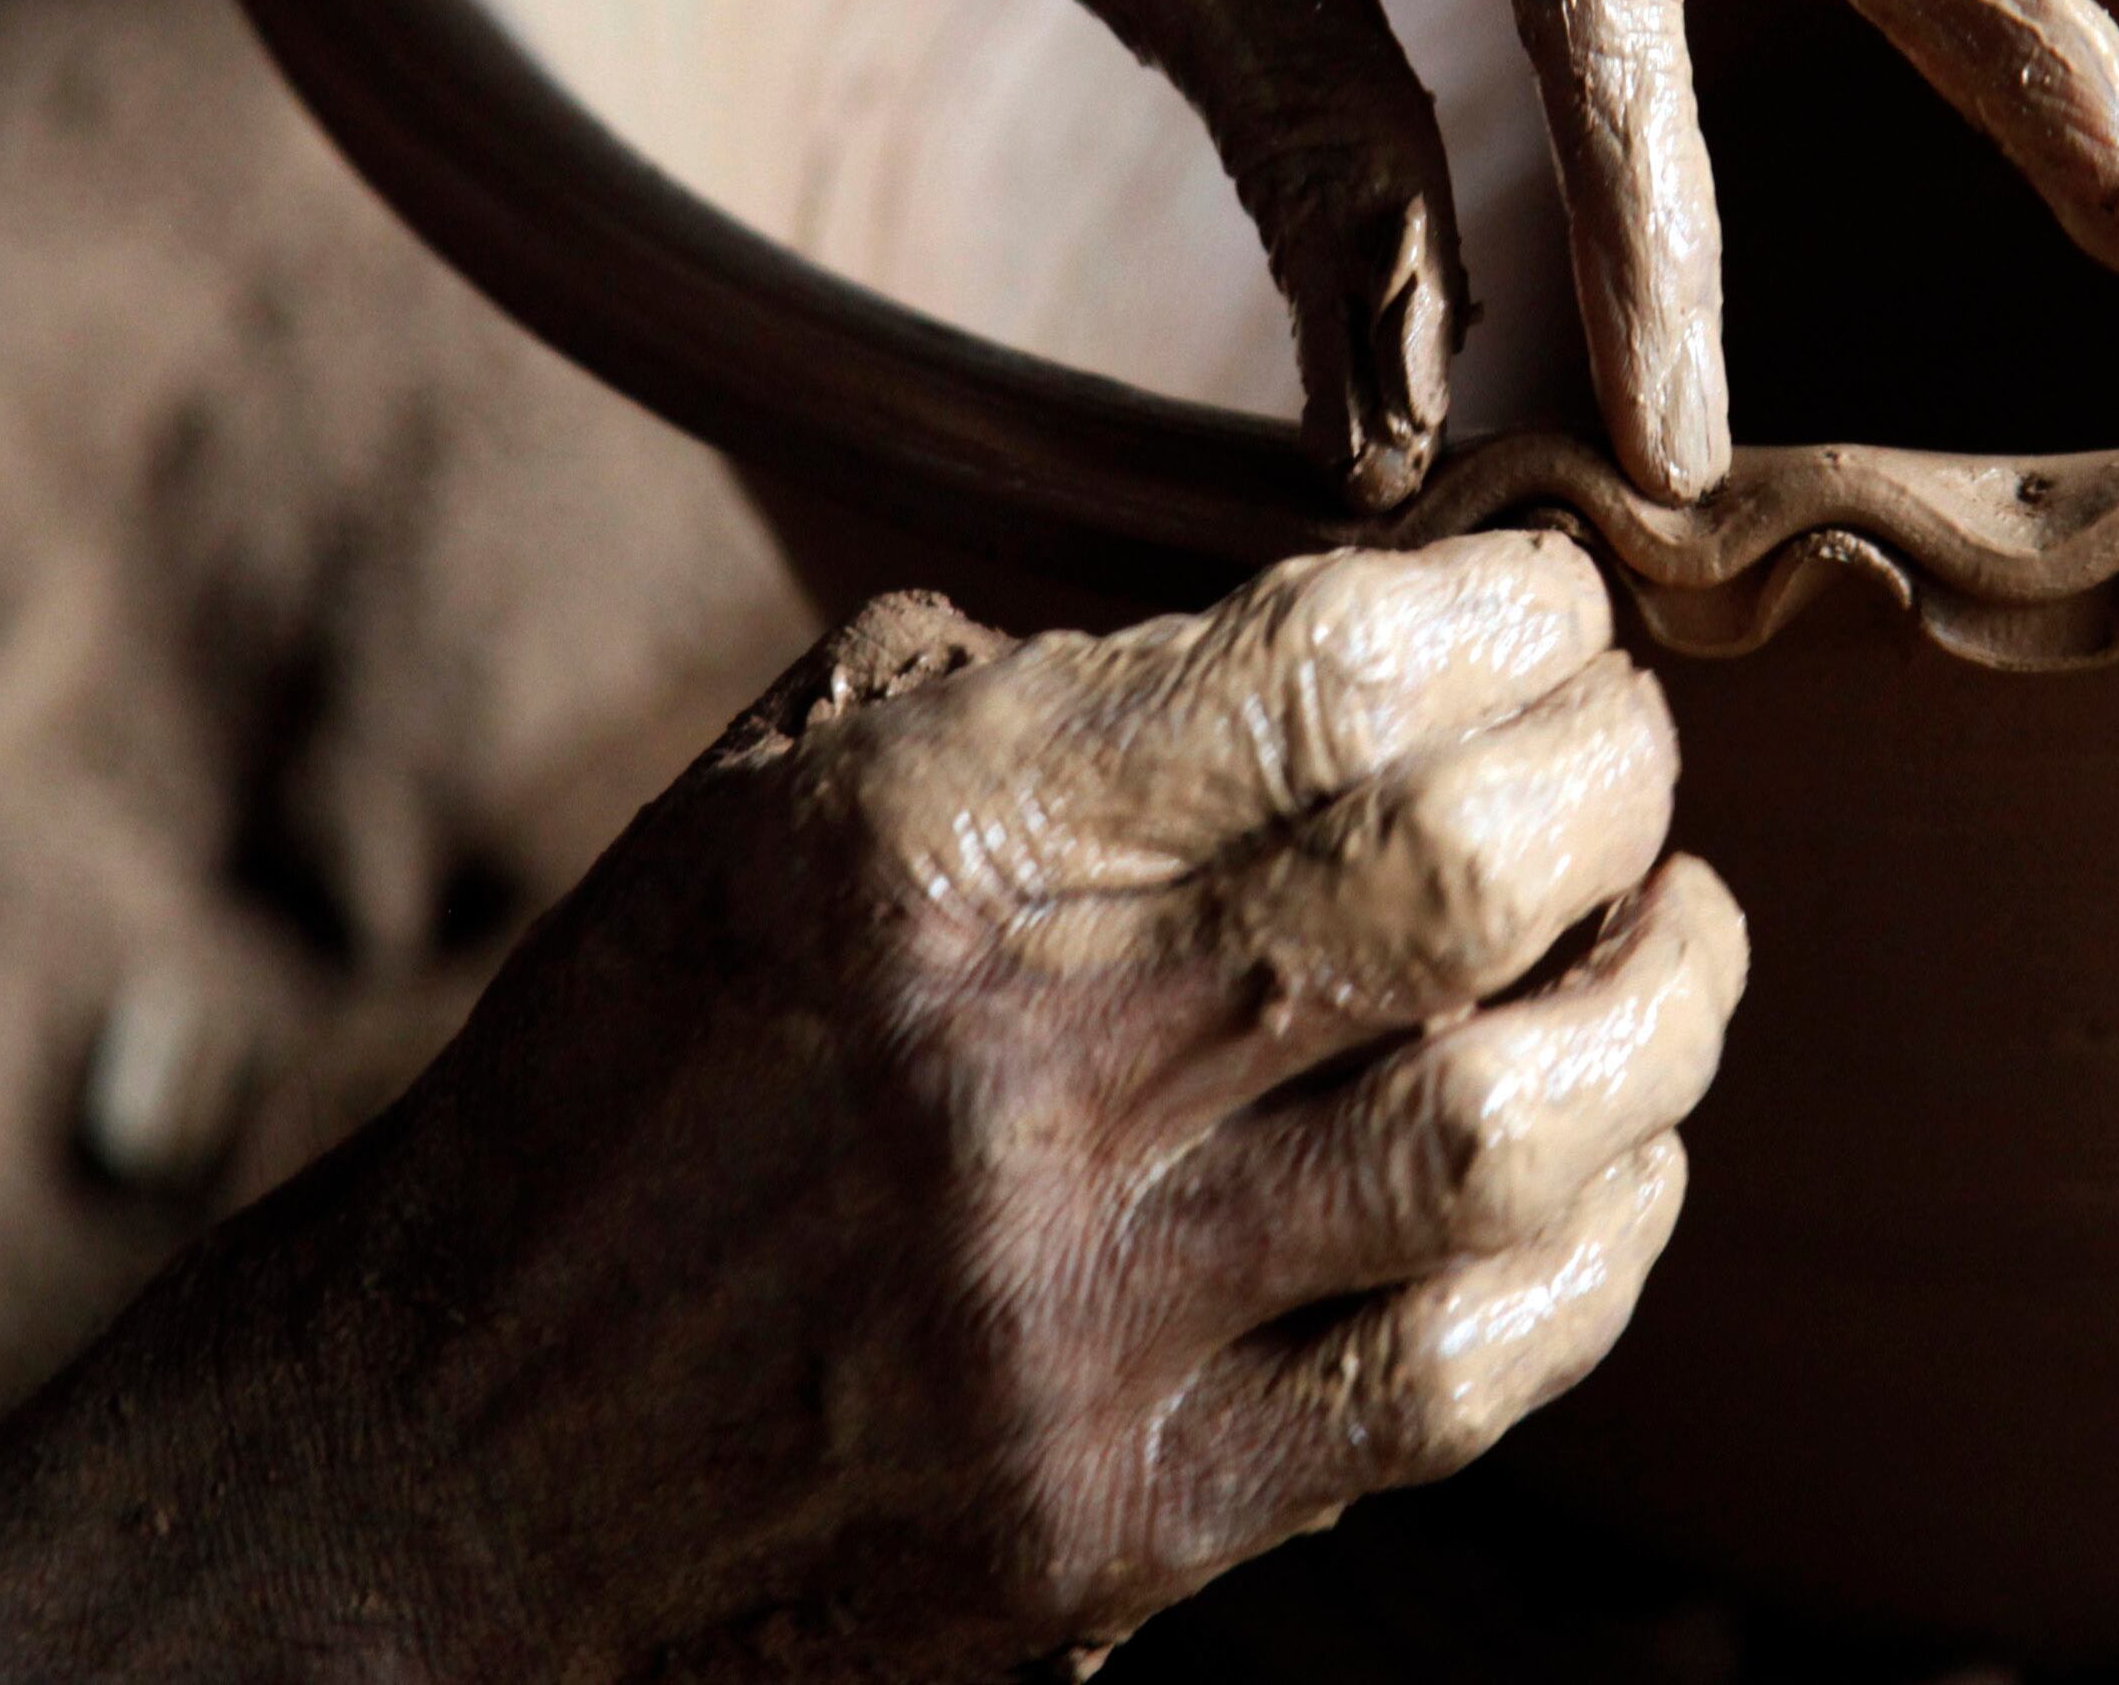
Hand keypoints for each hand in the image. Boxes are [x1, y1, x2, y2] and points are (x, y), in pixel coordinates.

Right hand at [0, 535, 1740, 1681]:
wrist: (436, 1467)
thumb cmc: (622, 1089)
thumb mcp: (765, 813)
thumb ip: (1037, 706)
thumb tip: (1351, 632)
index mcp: (915, 846)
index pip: (1324, 672)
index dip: (1509, 614)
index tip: (1560, 599)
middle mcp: (1014, 1069)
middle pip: (1459, 875)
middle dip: (1614, 773)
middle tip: (1631, 744)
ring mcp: (1080, 1314)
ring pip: (1510, 1126)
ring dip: (1666, 1005)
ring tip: (1682, 929)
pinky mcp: (1125, 1519)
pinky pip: (1464, 1379)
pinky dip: (1600, 1251)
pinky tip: (1622, 1159)